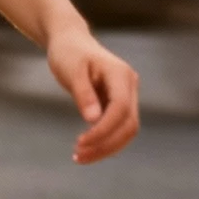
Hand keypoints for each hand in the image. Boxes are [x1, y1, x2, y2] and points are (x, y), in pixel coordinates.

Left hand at [46, 24, 139, 164]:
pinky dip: (105, 141)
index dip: (104, 130)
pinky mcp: (119, 103)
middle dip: (106, 144)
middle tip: (78, 157)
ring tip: (79, 157)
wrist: (70, 41)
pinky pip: (118, 127)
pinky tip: (86, 149)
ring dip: (107, 148)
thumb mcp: (71, 70)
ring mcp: (127, 95)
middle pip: (129, 124)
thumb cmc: (68, 53)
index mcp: (120, 75)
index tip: (81, 143)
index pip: (120, 109)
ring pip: (127, 130)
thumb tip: (93, 120)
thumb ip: (83, 94)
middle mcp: (129, 85)